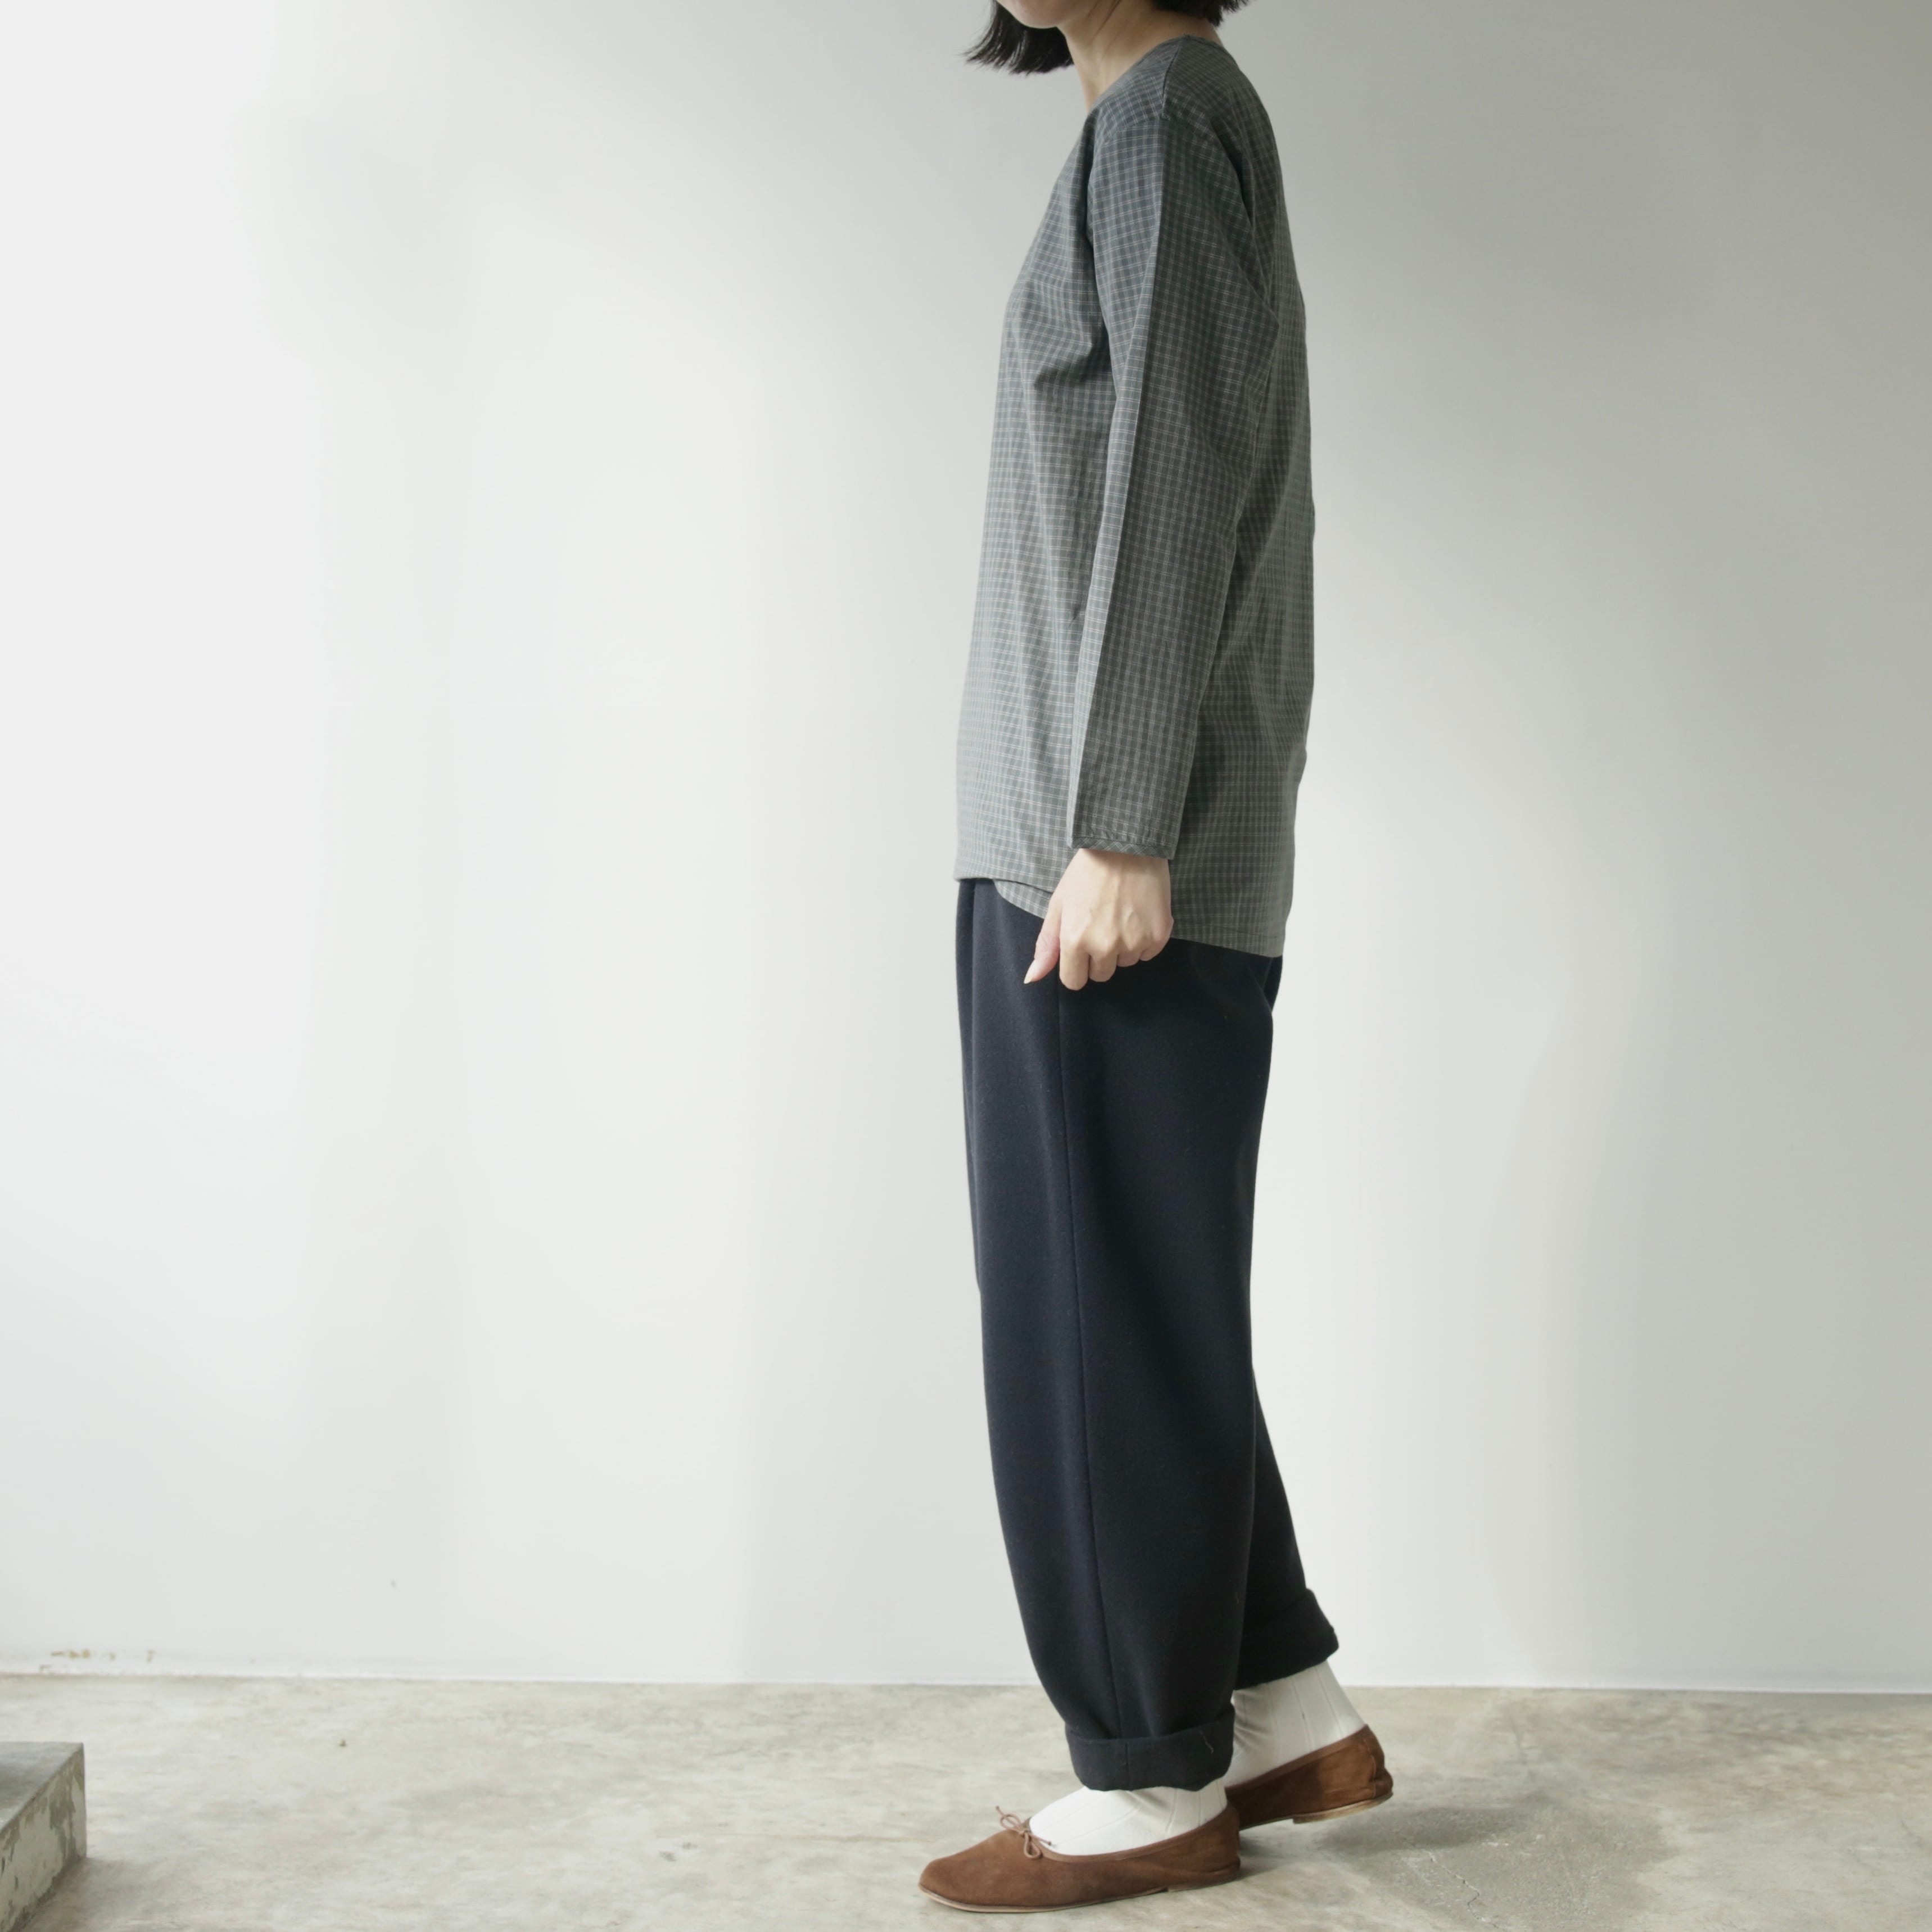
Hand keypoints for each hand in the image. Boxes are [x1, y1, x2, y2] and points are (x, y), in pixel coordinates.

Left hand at [1025, 850, 1173, 989]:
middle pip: (1101, 975)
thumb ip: (1047, 945)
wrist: (1126, 845)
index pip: (1074, 981)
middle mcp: (1105, 946)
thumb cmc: (1087, 873)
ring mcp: (1134, 942)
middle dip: (1099, 957)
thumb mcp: (1059, 905)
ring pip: (1125, 963)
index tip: (1081, 946)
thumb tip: (1031, 978)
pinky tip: (1138, 914)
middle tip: (1102, 924)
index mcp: (1075, 940)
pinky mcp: (1158, 935)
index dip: (1076, 966)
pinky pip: (1148, 953)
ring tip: (1121, 914)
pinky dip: (1144, 939)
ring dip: (1123, 947)